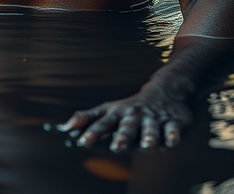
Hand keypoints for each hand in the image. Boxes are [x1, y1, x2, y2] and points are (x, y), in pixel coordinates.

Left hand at [58, 84, 192, 151]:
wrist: (165, 90)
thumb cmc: (130, 108)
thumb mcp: (109, 110)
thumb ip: (87, 119)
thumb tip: (63, 127)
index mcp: (119, 115)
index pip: (103, 124)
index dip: (93, 132)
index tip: (82, 142)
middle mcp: (135, 117)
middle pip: (128, 127)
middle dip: (123, 136)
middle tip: (117, 146)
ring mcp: (154, 119)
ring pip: (151, 129)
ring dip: (149, 136)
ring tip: (148, 146)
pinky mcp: (172, 123)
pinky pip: (173, 130)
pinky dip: (173, 135)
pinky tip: (171, 142)